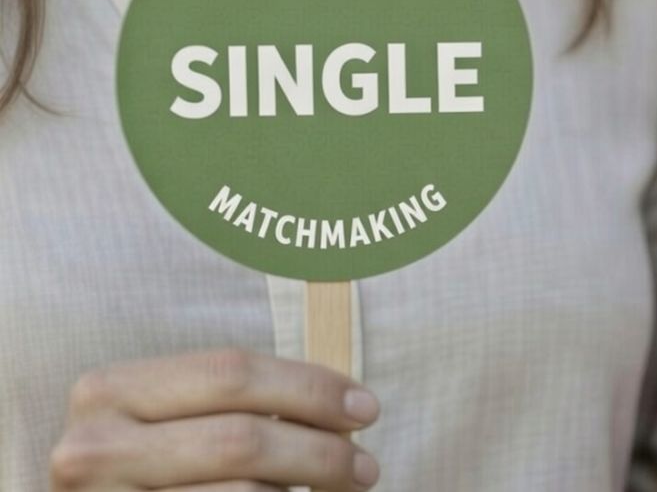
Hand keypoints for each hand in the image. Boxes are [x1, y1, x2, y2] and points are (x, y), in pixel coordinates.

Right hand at [50, 348, 380, 490]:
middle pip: (241, 438)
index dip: (310, 387)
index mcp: (110, 390)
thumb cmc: (153, 465)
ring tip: (345, 487)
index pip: (232, 373)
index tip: (365, 407)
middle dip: (321, 450)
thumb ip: (236, 401)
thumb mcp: (174, 419)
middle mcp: (93, 448)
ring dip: (308, 488)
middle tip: (367, 466)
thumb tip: (346, 406)